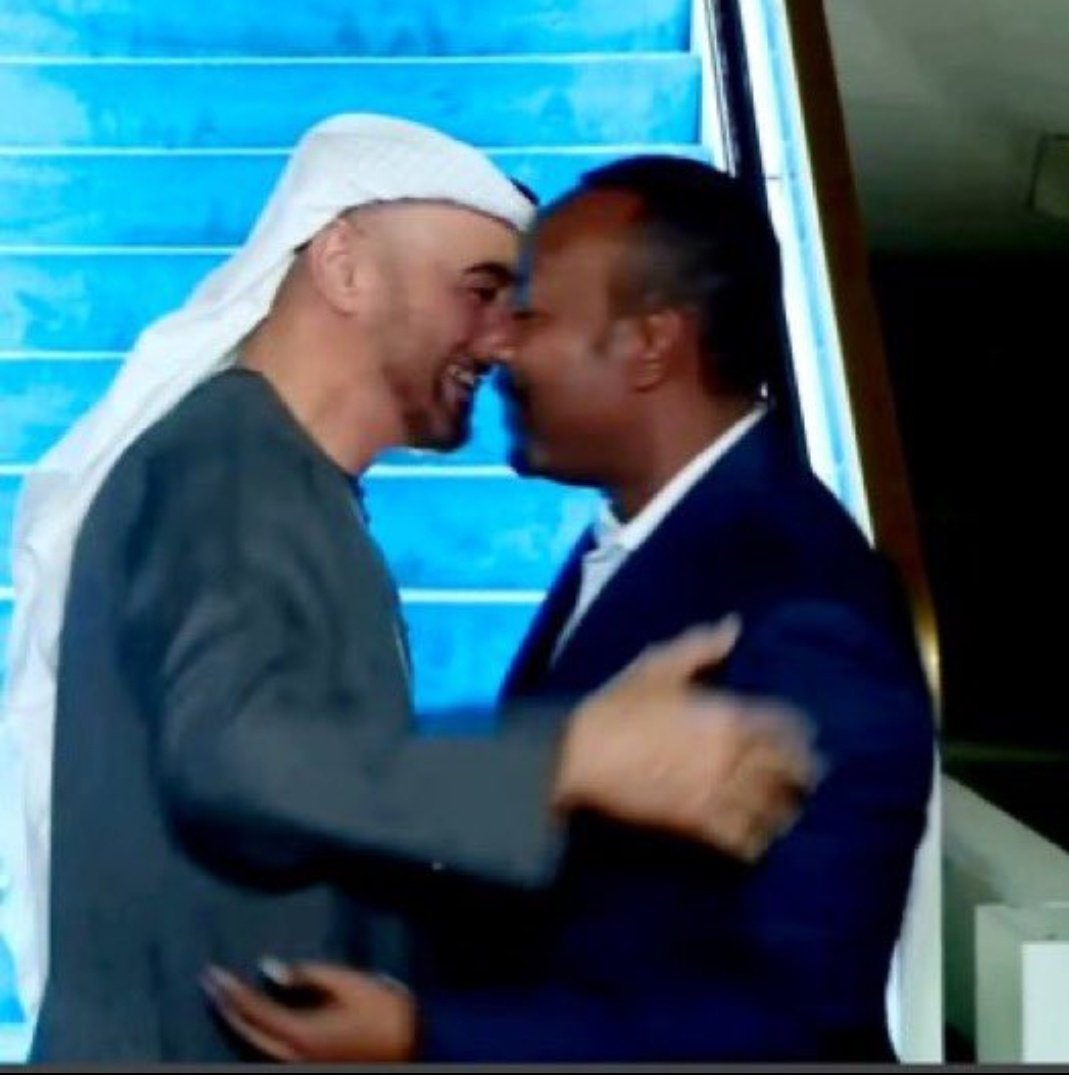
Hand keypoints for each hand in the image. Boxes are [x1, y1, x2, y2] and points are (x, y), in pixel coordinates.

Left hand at [203, 959, 415, 1061]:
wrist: (413, 1043)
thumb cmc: (382, 1010)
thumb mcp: (346, 983)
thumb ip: (305, 976)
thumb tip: (268, 970)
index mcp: (301, 1034)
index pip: (253, 1010)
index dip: (230, 991)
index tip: (212, 973)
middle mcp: (292, 1058)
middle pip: (247, 1035)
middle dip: (227, 1009)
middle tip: (212, 986)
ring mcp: (300, 1068)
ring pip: (255, 1050)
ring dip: (238, 1026)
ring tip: (225, 1002)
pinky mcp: (309, 1068)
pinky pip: (270, 1056)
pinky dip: (257, 1039)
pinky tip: (253, 1025)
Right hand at [555, 618, 817, 860]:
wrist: (583, 753)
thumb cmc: (620, 705)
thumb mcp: (658, 665)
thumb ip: (701, 647)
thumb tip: (734, 627)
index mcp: (728, 714)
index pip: (783, 725)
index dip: (801, 732)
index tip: (809, 736)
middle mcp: (732, 755)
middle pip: (787, 770)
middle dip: (804, 774)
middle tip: (813, 778)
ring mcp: (717, 792)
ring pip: (770, 808)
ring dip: (785, 811)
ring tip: (792, 812)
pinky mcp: (696, 822)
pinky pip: (739, 838)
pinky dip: (755, 842)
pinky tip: (760, 844)